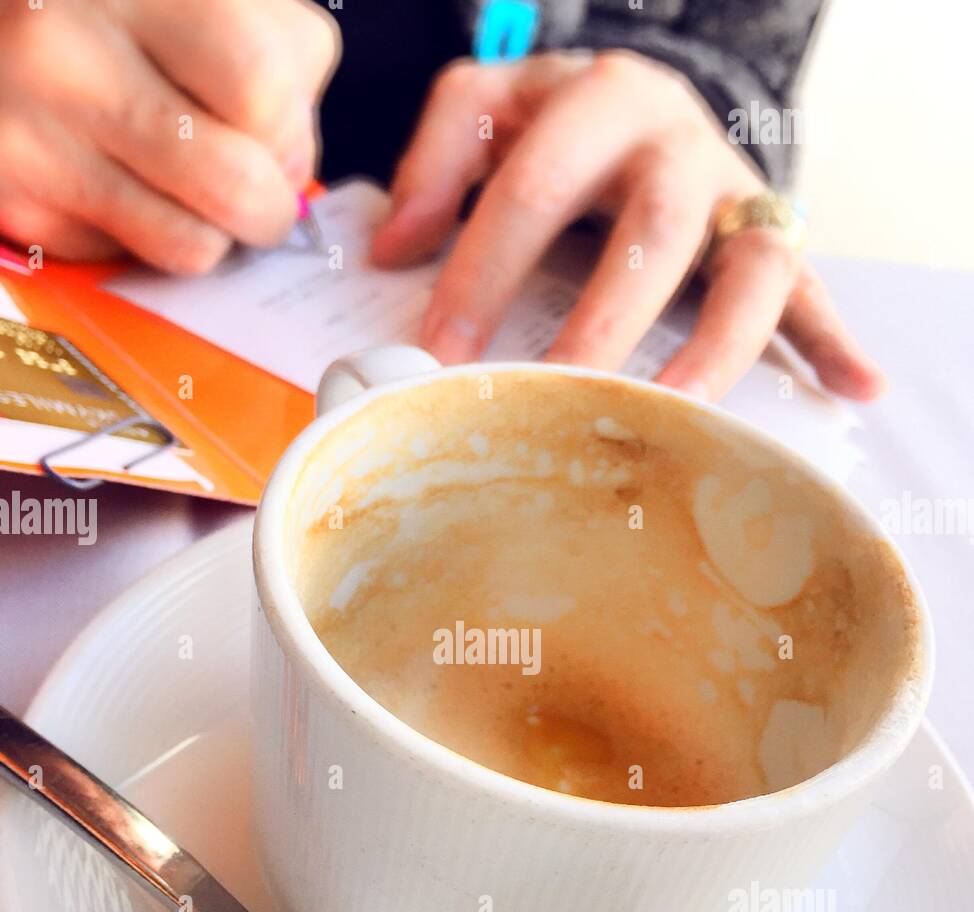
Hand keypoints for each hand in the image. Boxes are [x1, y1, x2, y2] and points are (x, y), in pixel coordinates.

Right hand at [0, 0, 338, 271]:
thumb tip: (293, 166)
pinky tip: (122, 181)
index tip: (272, 125)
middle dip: (268, 205)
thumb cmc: (121, 6)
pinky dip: (145, 235)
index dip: (290, 129)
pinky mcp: (16, 198)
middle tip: (253, 185)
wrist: (7, 22)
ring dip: (214, 234)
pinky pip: (128, 258)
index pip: (263, 92)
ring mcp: (36, 133)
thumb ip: (278, 54)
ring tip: (189, 189)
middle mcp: (72, 51)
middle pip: (236, 185)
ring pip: (191, 246)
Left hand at [372, 51, 883, 401]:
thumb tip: (393, 250)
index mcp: (601, 100)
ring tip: (680, 418)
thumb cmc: (562, 123)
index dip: (485, 271)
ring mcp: (737, 194)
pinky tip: (854, 386)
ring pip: (746, 270)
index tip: (441, 355)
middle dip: (596, 324)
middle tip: (551, 400)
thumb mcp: (493, 109)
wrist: (650, 103)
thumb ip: (437, 159)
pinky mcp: (775, 237)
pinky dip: (834, 339)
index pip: (535, 185)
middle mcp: (680, 142)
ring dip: (716, 350)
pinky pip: (811, 289)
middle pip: (649, 232)